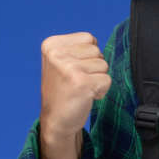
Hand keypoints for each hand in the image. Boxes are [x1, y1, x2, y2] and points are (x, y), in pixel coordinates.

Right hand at [39, 32, 110, 158]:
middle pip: (97, 50)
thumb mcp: (62, 62)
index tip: (73, 71)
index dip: (88, 56)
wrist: (56, 120)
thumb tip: (99, 44)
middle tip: (78, 82)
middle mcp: (57, 54)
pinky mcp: (81, 82)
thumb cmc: (64, 90)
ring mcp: (68, 67)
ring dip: (97, 79)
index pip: (88, 38)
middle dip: (93, 67)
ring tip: (81, 89)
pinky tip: (86, 96)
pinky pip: (107, 79)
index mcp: (51, 45)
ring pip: (104, 64)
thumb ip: (77, 48)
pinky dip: (101, 90)